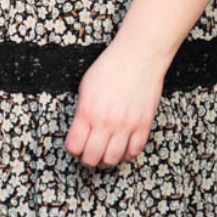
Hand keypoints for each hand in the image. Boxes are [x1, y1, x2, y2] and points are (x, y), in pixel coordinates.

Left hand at [65, 35, 165, 168]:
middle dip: (87, 159)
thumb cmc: (111, 67)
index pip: (74, 146)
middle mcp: (106, 122)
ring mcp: (126, 125)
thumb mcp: (86, 87)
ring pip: (112, 159)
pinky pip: (134, 151)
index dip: (73, 149)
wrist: (139, 56)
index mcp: (87, 111)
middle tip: (89, 153)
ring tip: (105, 153)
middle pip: (92, 158)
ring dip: (106, 159)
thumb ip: (82, 112)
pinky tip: (123, 148)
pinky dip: (126, 154)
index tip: (76, 145)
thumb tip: (81, 131)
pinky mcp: (143, 125)